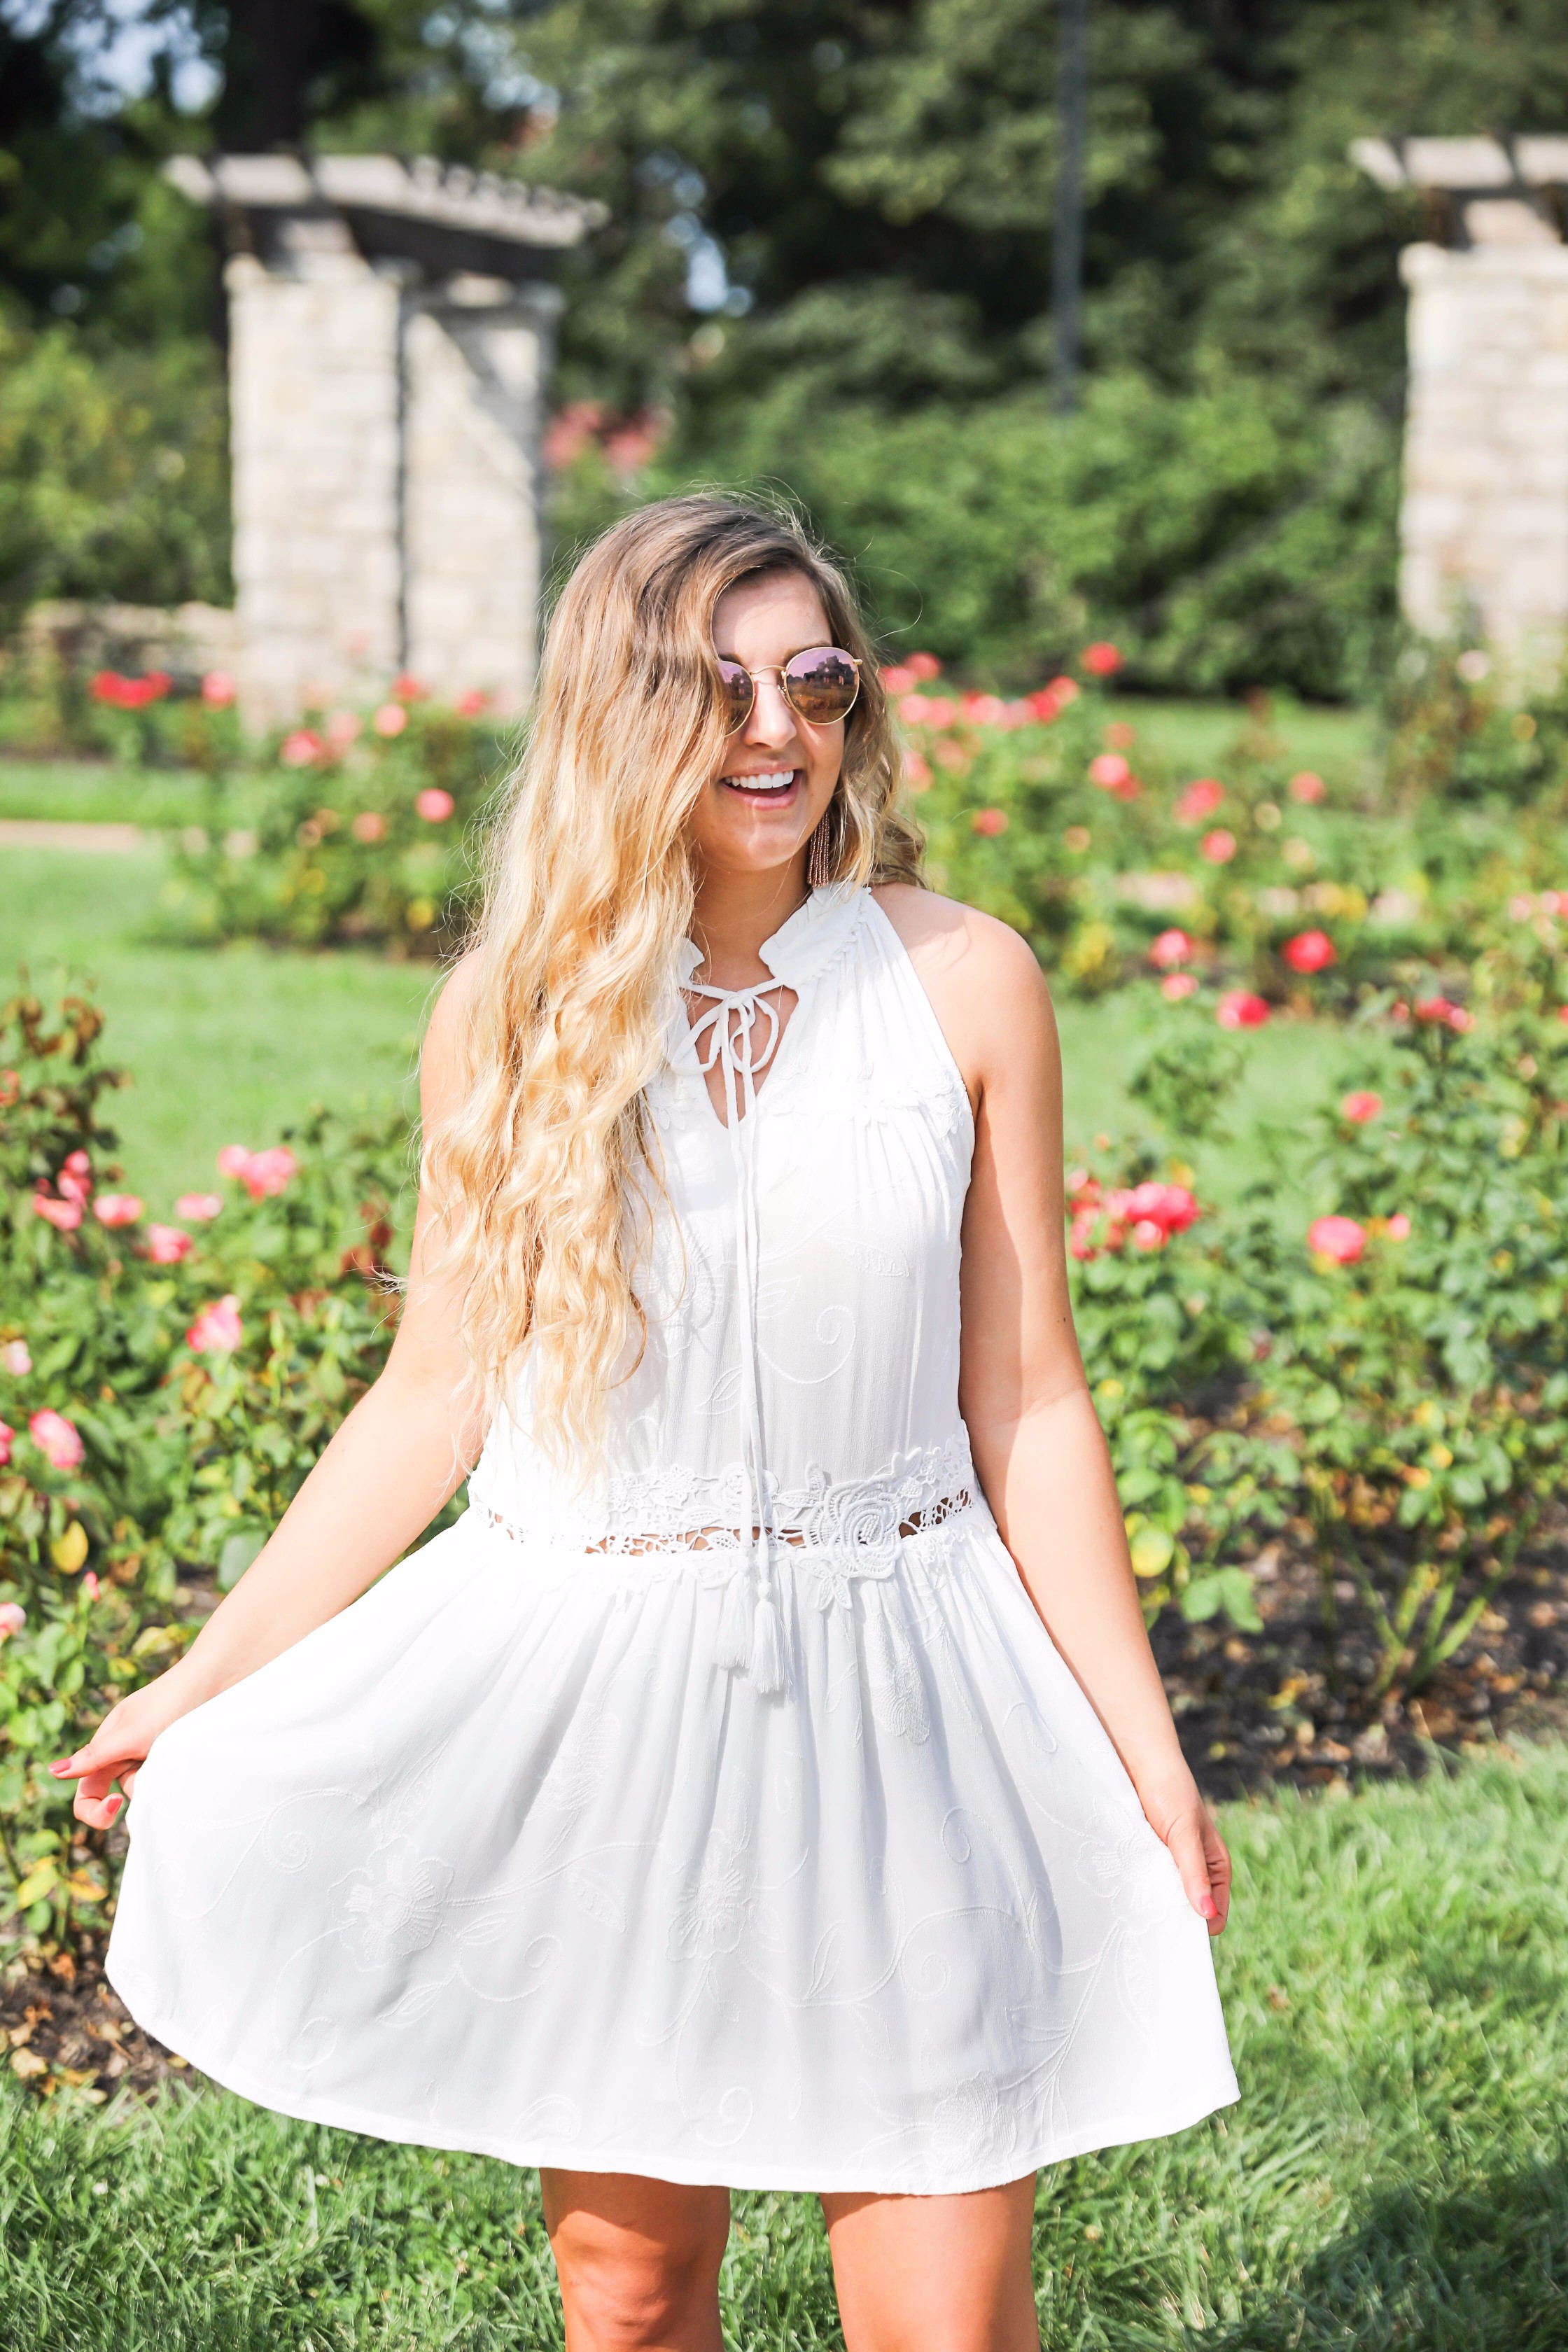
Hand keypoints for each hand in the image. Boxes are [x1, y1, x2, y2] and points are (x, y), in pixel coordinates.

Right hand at [49, 1667, 200, 1829]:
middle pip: (118, 1795)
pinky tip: (187, 1762)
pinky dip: (174, 1780)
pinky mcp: (175, 1759)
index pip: (86, 1792)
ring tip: (178, 1754)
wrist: (217, 1681)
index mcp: (107, 1747)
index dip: (94, 1809)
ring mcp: (152, 1757)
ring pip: (146, 1792)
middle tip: (156, 1774)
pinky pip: (167, 1784)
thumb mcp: (129, 1734)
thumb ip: (94, 1757)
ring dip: (159, 1781)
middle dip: (136, 1791)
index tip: (115, 1805)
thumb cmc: (170, 1702)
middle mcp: (126, 1754)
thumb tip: (52, 1772)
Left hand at [1141, 1776, 1231, 1935]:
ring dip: (1155, 1904)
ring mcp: (1169, 1865)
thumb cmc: (1171, 1792)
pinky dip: (1140, 1890)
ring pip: (1165, 1899)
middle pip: (1189, 1910)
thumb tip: (1207, 1914)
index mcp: (1215, 1867)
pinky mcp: (1146, 1858)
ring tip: (1140, 1910)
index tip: (1177, 1934)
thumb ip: (1194, 1873)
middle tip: (1154, 1926)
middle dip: (1175, 1919)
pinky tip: (1128, 1893)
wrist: (1140, 1762)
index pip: (1214, 1913)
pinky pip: (1146, 1884)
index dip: (1199, 1927)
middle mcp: (1194, 1870)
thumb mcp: (1185, 1834)